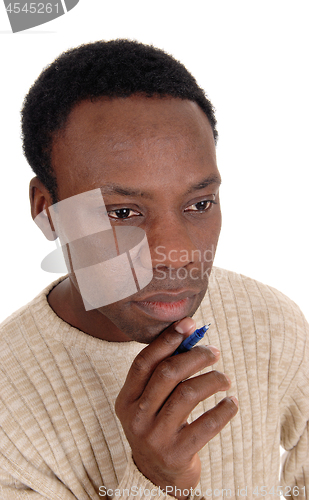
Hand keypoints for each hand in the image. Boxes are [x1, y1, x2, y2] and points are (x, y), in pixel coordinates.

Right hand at [115, 317, 237, 499]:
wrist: (158, 476)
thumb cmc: (158, 426)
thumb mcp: (150, 402)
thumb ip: (163, 373)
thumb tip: (190, 334)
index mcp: (126, 400)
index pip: (144, 362)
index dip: (167, 340)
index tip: (189, 324)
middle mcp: (137, 417)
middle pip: (168, 374)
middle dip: (195, 356)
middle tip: (214, 352)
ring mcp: (155, 437)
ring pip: (187, 394)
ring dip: (211, 380)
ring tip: (224, 379)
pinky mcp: (177, 454)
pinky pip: (206, 424)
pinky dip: (224, 410)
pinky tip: (232, 403)